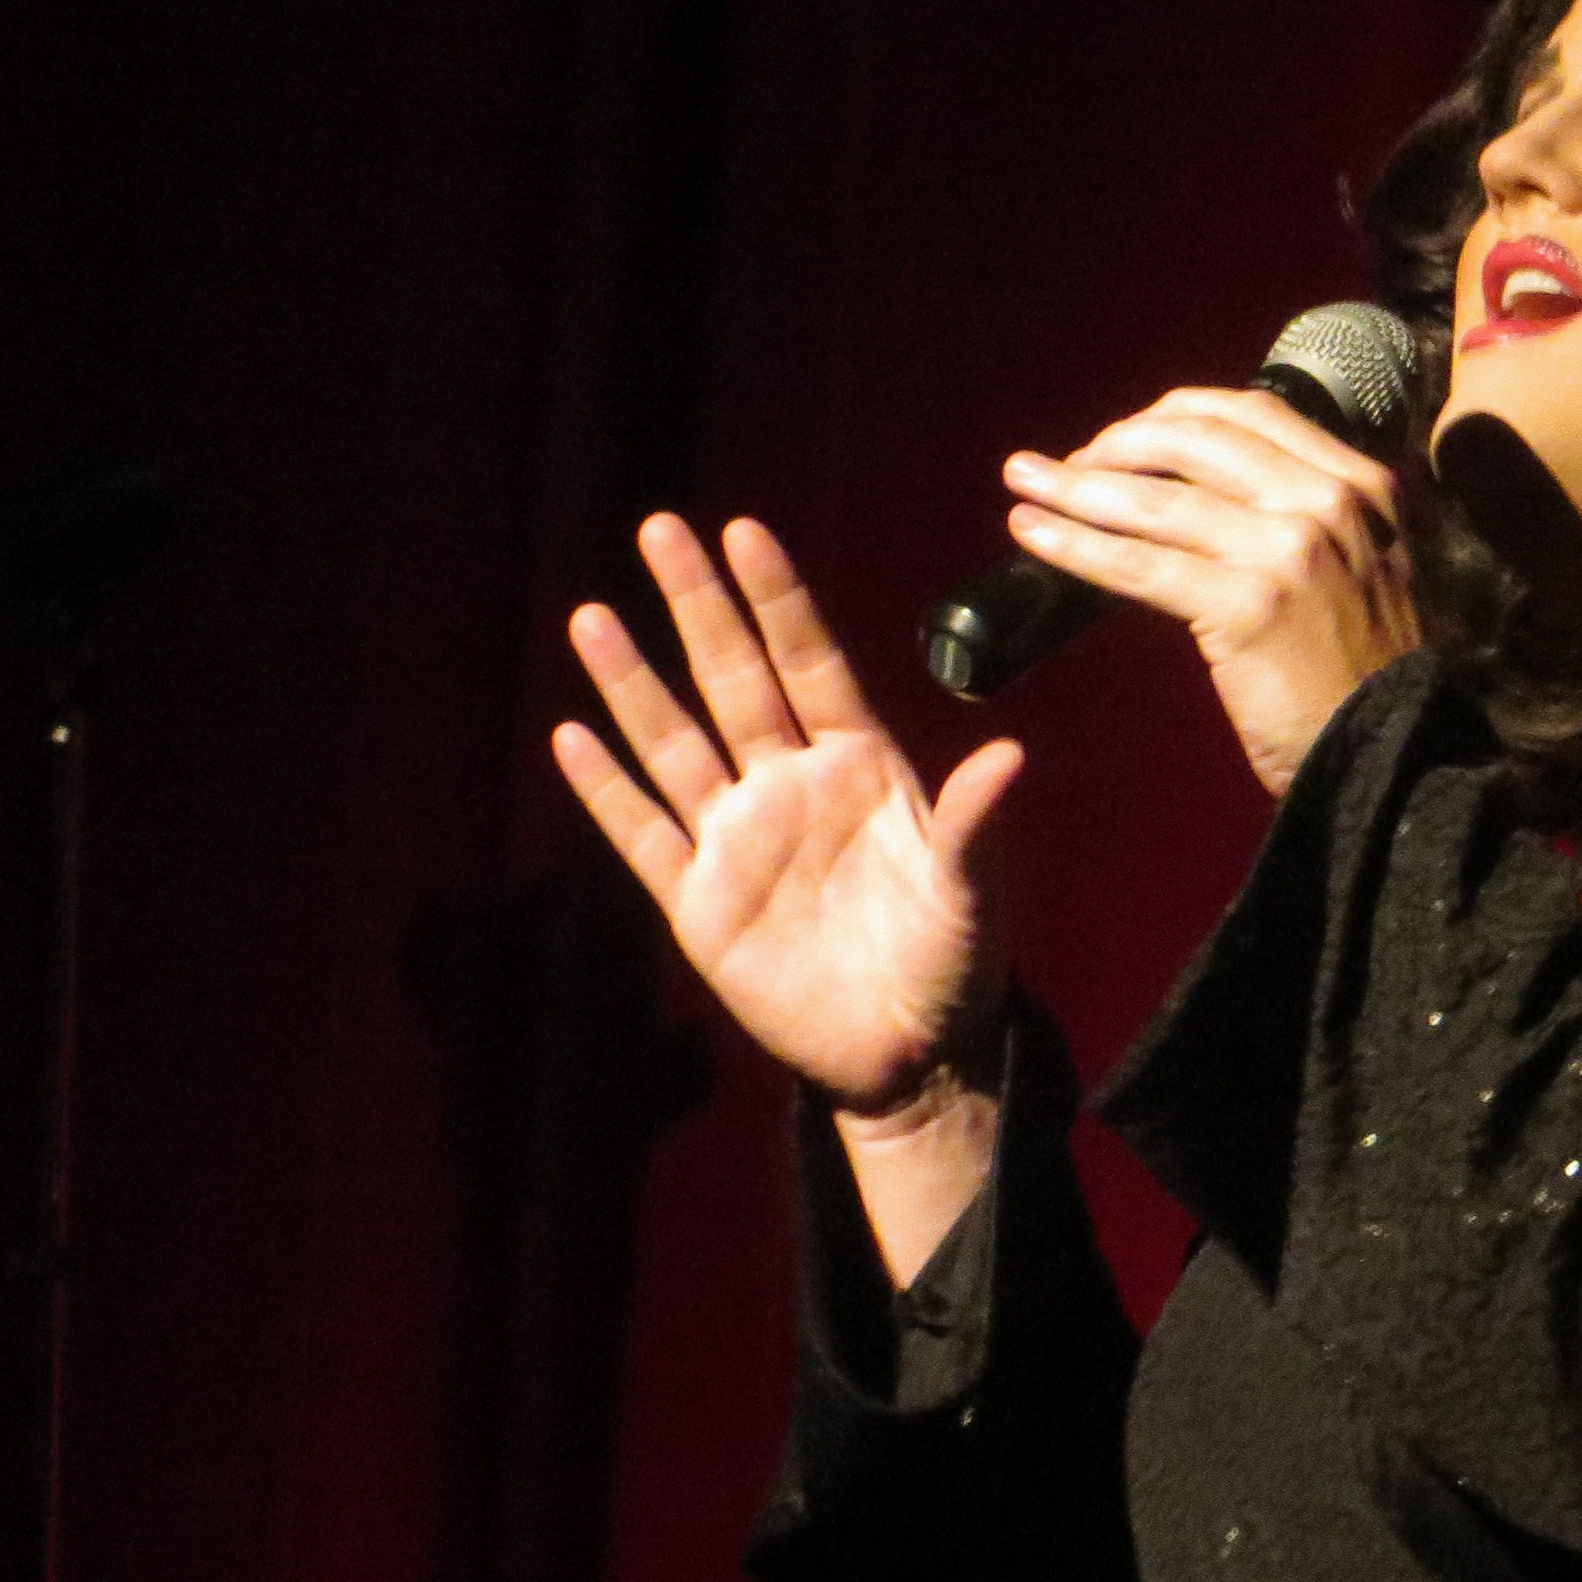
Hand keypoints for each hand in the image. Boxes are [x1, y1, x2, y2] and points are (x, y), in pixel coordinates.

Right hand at [551, 513, 1021, 1117]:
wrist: (909, 1053)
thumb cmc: (954, 961)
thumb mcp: (968, 889)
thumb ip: (970, 821)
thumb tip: (1009, 753)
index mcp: (858, 766)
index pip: (807, 661)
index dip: (776, 600)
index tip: (745, 531)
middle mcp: (789, 787)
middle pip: (731, 678)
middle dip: (696, 605)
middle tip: (660, 528)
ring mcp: (739, 841)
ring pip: (674, 744)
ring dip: (633, 683)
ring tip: (591, 616)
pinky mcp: (701, 904)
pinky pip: (644, 835)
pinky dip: (607, 789)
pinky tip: (571, 736)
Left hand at [1000, 386, 1420, 795]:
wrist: (1394, 755)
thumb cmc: (1364, 674)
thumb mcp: (1358, 566)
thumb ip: (1301, 518)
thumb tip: (1197, 492)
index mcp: (1358, 483)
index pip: (1248, 414)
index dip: (1171, 417)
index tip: (1122, 438)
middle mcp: (1329, 501)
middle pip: (1197, 440)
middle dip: (1116, 443)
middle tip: (1065, 465)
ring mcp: (1290, 550)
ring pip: (1158, 500)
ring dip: (1076, 485)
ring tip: (1023, 481)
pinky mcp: (1249, 604)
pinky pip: (1141, 565)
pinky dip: (1076, 545)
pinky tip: (1033, 534)